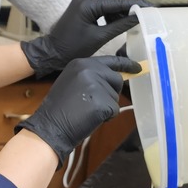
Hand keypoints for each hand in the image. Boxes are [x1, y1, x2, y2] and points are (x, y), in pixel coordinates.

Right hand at [15, 55, 141, 165]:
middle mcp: (89, 69)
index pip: (110, 60)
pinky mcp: (103, 101)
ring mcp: (97, 85)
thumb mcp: (72, 83)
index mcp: (81, 63)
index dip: (126, 64)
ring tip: (86, 111)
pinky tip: (89, 118)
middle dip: (111, 92)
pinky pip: (114, 110)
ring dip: (106, 107)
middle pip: (116, 79)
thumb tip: (114, 78)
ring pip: (115, 97)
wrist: (50, 126)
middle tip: (92, 104)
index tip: (138, 67)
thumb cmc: (59, 109)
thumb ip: (90, 77)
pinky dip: (106, 117)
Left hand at [21, 0, 145, 77]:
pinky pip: (98, 12)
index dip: (134, 5)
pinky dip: (108, 19)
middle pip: (112, 4)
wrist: (52, 53)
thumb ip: (120, 26)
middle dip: (127, 11)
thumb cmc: (73, 47)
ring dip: (118, 16)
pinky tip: (118, 25)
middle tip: (144, 17)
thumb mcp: (100, 37)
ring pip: (106, 8)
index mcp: (88, 4)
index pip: (116, 3)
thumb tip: (138, 17)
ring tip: (133, 24)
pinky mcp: (80, 11)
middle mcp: (84, 0)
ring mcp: (81, 4)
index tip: (150, 7)